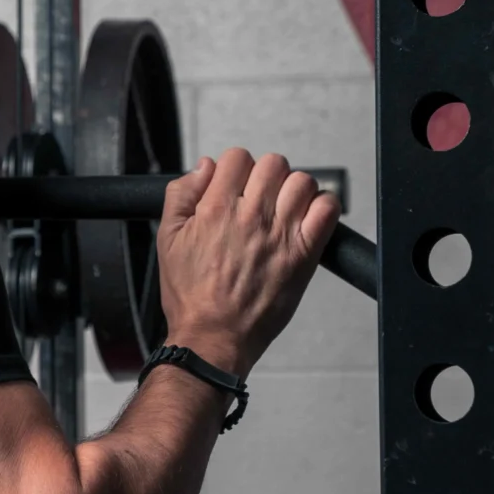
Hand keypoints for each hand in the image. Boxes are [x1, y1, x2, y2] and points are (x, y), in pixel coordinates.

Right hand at [157, 150, 340, 379]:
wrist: (214, 336)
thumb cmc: (191, 296)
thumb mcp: (167, 240)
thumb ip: (180, 195)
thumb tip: (203, 168)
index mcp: (216, 209)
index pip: (237, 157)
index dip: (235, 169)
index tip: (235, 186)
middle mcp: (251, 217)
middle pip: (273, 164)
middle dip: (264, 176)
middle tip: (259, 199)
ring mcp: (281, 235)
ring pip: (301, 182)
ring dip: (293, 190)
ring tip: (283, 210)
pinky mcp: (303, 255)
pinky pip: (327, 210)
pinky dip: (322, 207)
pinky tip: (307, 219)